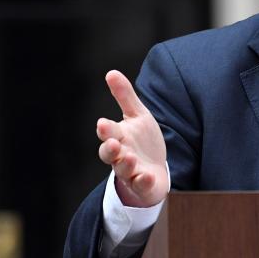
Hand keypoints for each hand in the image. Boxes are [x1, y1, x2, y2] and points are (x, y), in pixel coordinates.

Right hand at [96, 70, 168, 206]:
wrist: (155, 171)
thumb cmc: (143, 141)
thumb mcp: (137, 116)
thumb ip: (124, 96)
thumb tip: (111, 72)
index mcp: (118, 137)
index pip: (108, 133)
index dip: (105, 129)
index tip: (103, 123)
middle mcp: (121, 155)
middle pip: (109, 154)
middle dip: (109, 149)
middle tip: (112, 144)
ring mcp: (131, 172)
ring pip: (123, 170)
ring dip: (125, 164)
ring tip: (130, 157)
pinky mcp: (143, 185)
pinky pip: (141, 185)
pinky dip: (142, 181)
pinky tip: (147, 177)